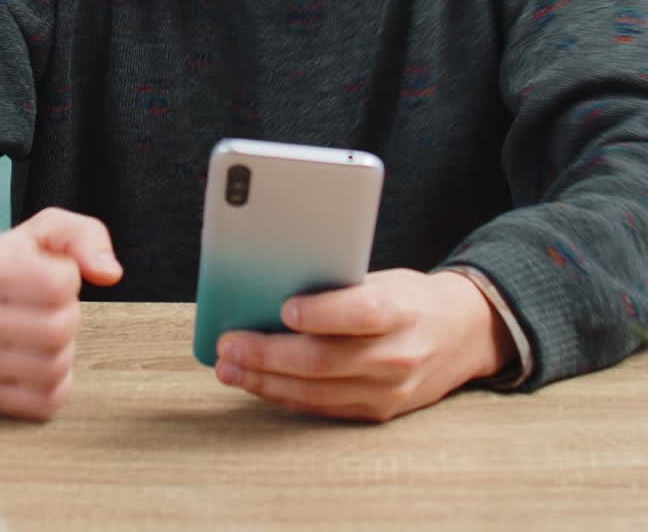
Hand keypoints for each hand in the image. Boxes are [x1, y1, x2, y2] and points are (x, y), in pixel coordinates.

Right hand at [0, 208, 122, 420]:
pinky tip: (45, 359)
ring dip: (65, 350)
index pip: (57, 285)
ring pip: (53, 370)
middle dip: (70, 316)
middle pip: (58, 330)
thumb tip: (110, 273)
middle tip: (54, 307)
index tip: (56, 275)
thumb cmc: (13, 261)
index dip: (70, 278)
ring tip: (47, 331)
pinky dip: (58, 383)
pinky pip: (44, 402)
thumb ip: (86, 237)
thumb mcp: (49, 230)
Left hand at [215, 268, 516, 421]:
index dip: (321, 313)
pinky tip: (258, 383)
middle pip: (325, 360)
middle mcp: (397, 354)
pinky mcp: (378, 412)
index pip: (360, 313)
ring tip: (230, 369)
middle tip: (229, 345)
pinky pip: (324, 408)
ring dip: (266, 382)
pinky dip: (286, 396)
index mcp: (401, 310)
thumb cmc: (411, 298)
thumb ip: (341, 288)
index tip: (283, 308)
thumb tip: (274, 290)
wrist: (463, 335)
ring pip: (317, 392)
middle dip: (269, 355)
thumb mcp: (386, 279)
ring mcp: (389, 390)